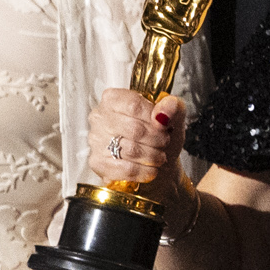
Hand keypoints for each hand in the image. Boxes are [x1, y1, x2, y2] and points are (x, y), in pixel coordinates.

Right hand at [86, 87, 187, 204]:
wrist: (159, 161)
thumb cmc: (161, 133)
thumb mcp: (173, 115)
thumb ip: (172, 107)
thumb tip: (162, 114)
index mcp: (114, 98)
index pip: (134, 105)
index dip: (154, 118)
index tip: (165, 126)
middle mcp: (99, 117)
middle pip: (134, 129)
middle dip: (157, 139)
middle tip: (164, 142)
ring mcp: (96, 141)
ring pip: (131, 150)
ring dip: (153, 156)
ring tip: (160, 156)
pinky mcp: (98, 163)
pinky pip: (126, 169)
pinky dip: (145, 171)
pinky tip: (151, 169)